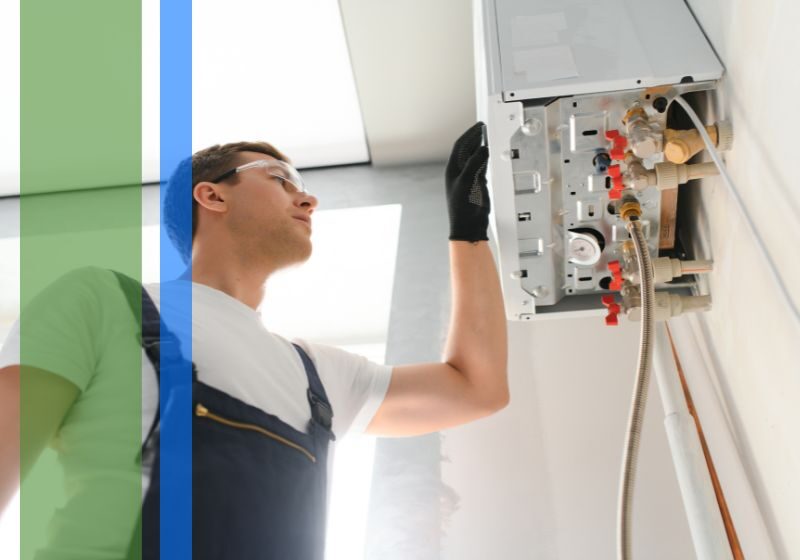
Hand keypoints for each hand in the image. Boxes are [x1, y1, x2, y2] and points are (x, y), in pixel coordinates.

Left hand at [445, 122, 489, 241]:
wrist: (469, 225)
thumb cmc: (463, 207)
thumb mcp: (467, 181)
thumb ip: (475, 163)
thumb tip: (483, 148)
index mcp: (453, 169)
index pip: (460, 146)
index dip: (469, 134)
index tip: (479, 126)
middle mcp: (460, 171)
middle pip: (468, 149)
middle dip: (476, 137)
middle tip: (486, 128)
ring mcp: (469, 177)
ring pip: (476, 156)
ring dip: (482, 146)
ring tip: (490, 136)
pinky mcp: (478, 183)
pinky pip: (483, 166)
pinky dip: (487, 158)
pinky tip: (492, 152)